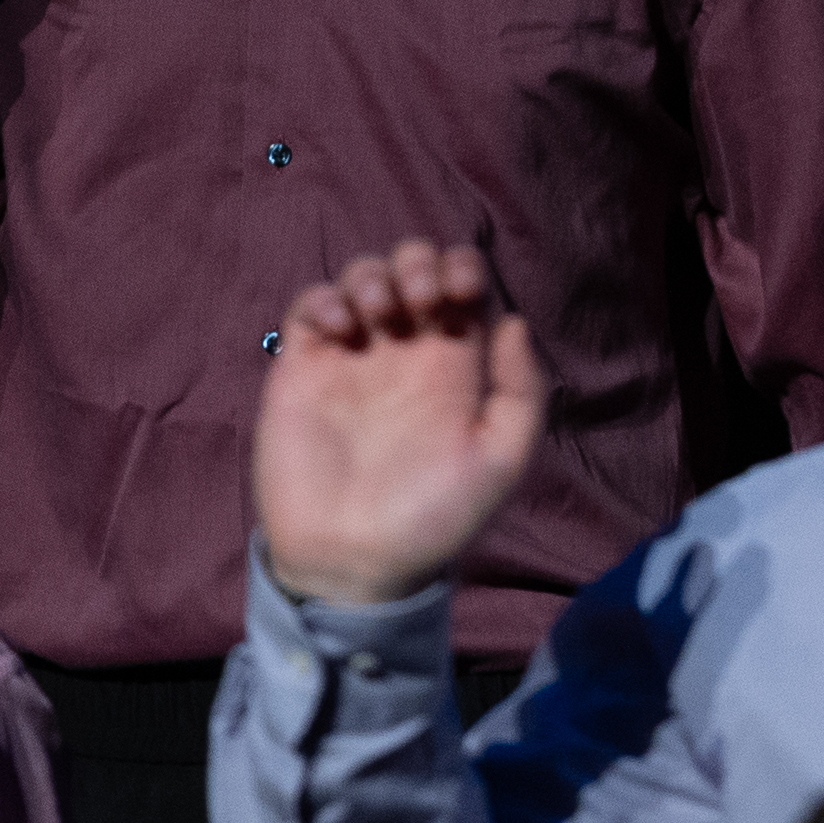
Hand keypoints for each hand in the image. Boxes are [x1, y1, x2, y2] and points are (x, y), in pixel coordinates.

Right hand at [254, 243, 545, 609]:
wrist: (354, 560)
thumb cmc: (433, 517)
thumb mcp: (500, 461)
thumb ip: (521, 391)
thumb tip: (513, 319)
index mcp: (454, 364)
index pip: (462, 283)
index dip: (463, 267)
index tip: (461, 290)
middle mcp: (404, 351)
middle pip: (412, 267)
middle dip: (418, 261)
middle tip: (420, 300)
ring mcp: (352, 357)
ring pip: (361, 276)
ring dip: (373, 274)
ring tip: (379, 313)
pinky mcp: (302, 369)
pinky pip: (309, 306)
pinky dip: (325, 298)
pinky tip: (344, 328)